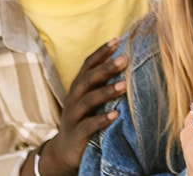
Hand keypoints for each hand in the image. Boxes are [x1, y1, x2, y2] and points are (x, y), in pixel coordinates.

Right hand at [36, 39, 127, 175]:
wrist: (64, 151)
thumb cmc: (85, 120)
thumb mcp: (91, 100)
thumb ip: (103, 84)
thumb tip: (128, 65)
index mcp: (78, 86)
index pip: (88, 64)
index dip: (101, 52)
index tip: (117, 40)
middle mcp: (74, 98)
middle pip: (89, 79)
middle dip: (106, 68)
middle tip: (125, 60)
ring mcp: (73, 115)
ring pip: (89, 100)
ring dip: (107, 91)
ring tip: (124, 85)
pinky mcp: (76, 133)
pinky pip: (89, 125)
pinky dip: (102, 119)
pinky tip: (116, 115)